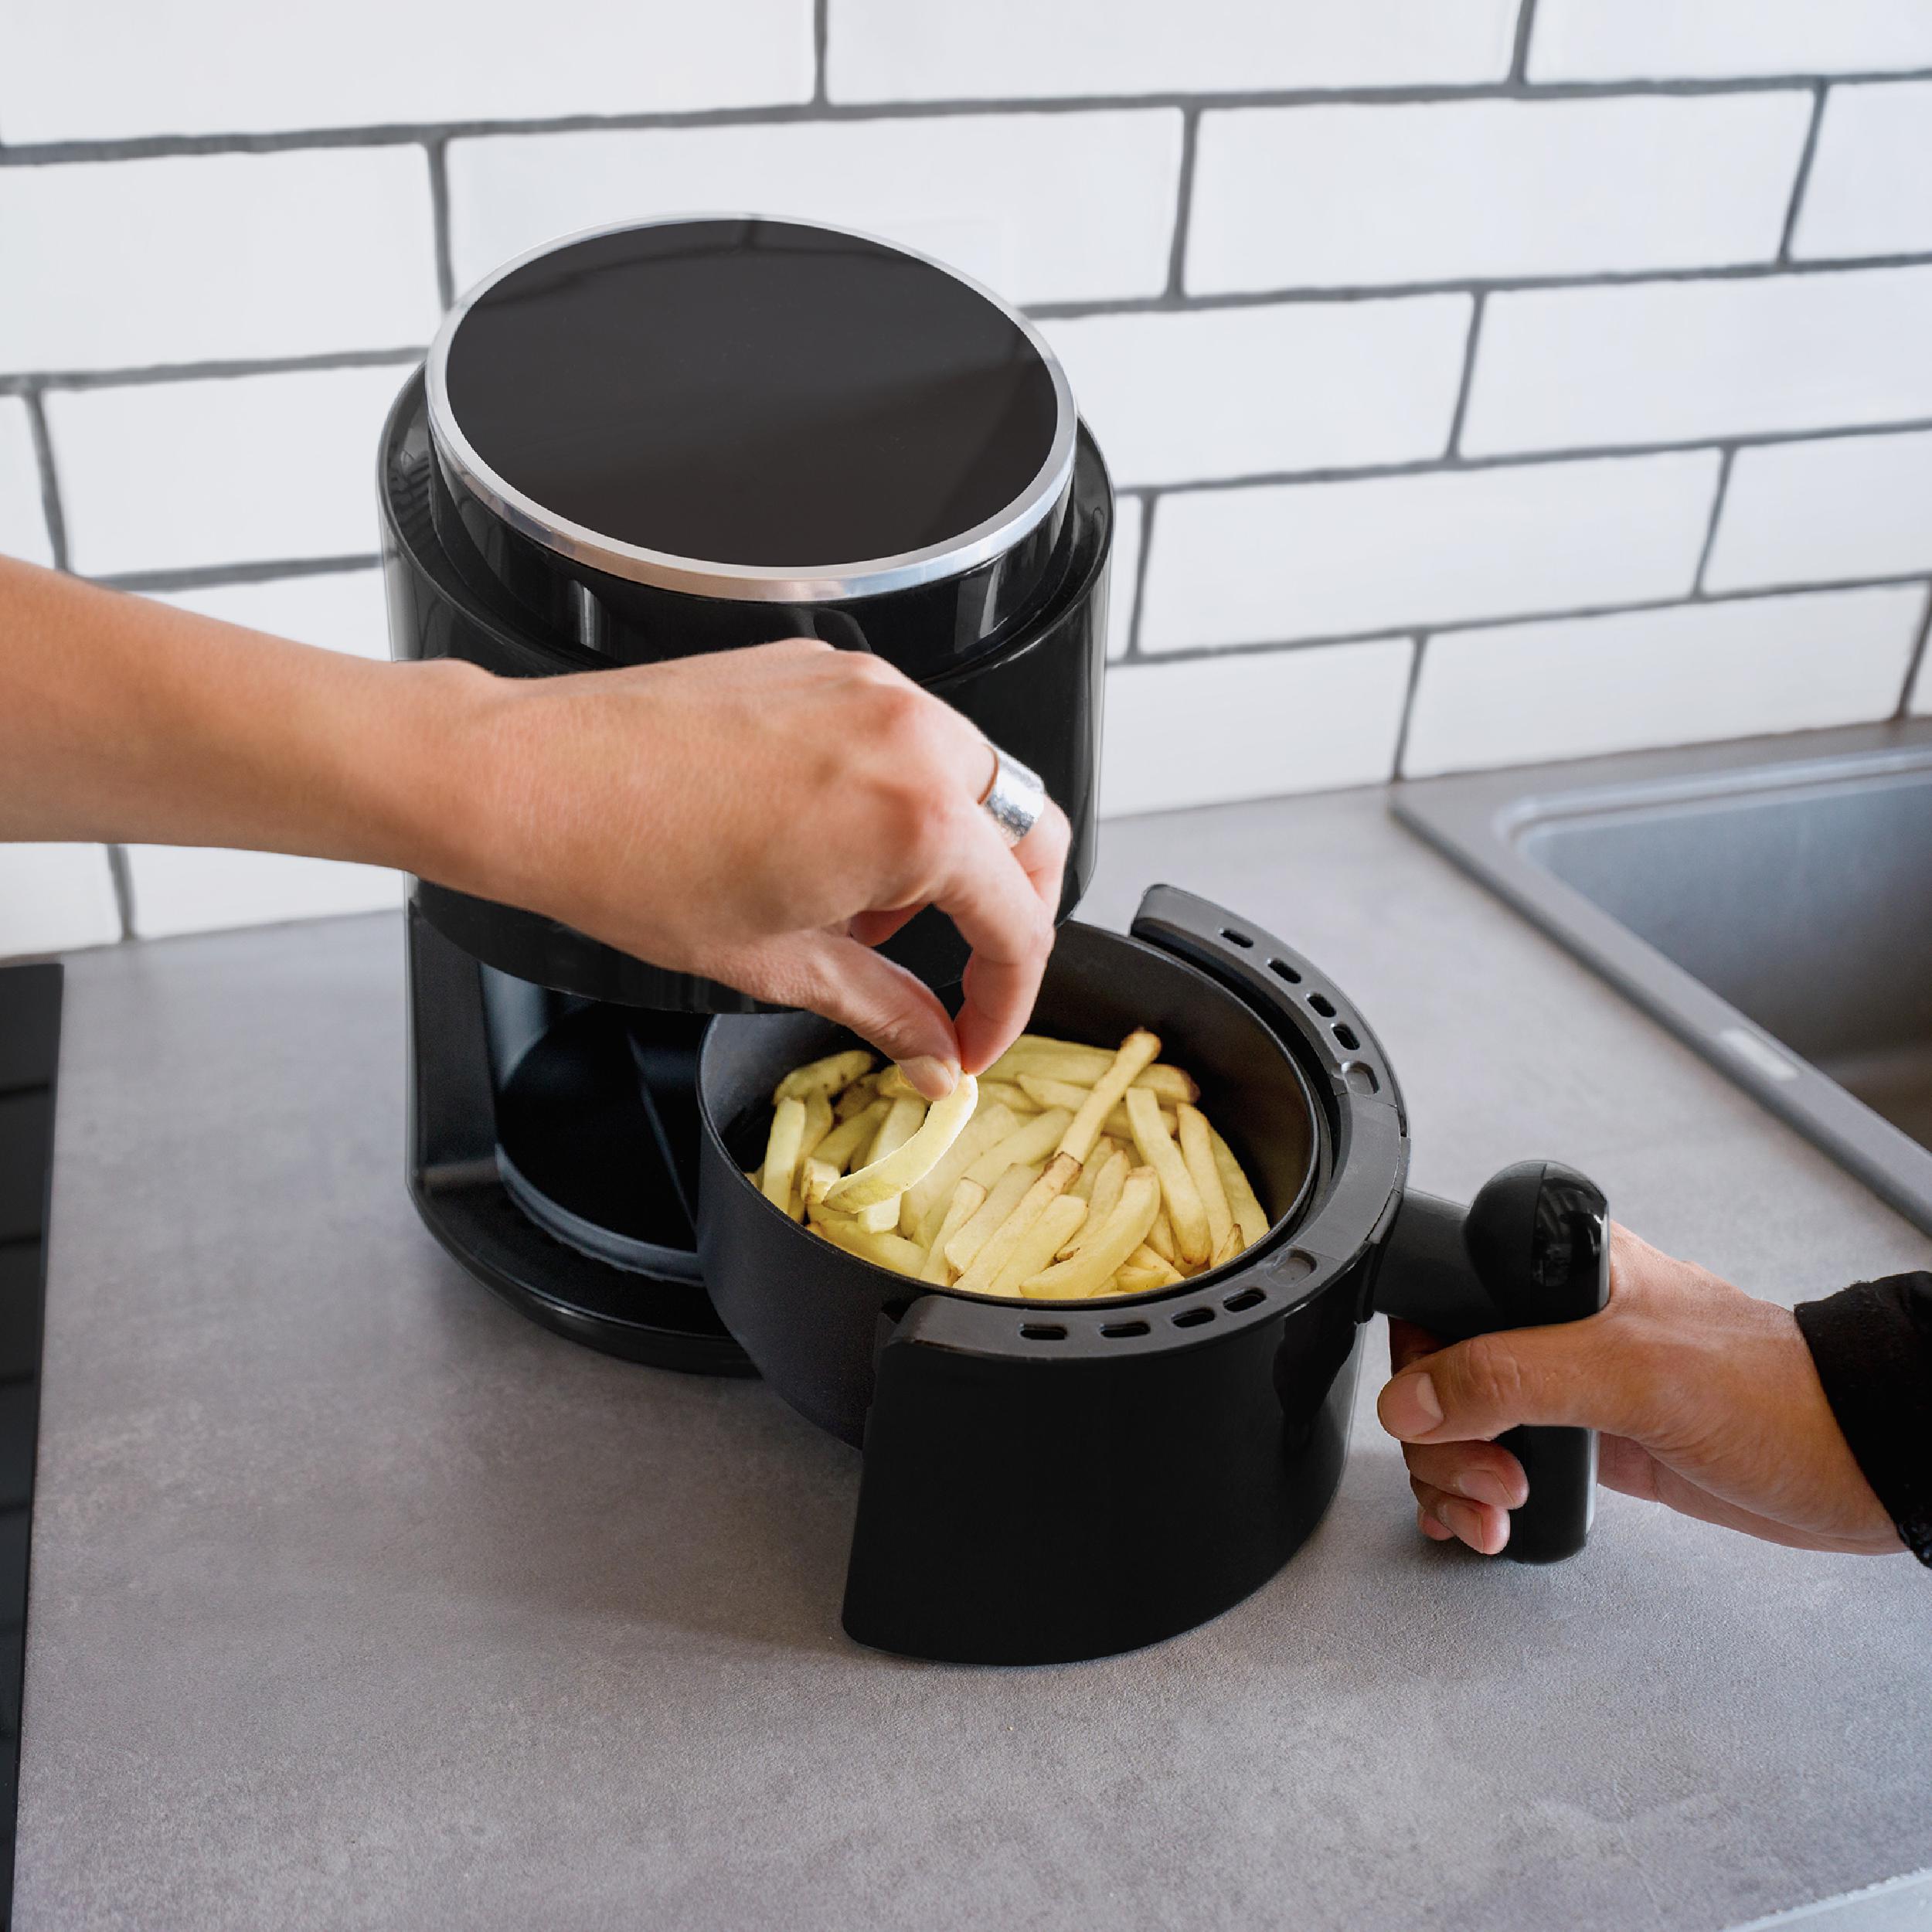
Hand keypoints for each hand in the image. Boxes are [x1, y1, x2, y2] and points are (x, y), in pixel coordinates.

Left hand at [435, 638, 1068, 1094]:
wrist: (533, 782)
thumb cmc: (627, 859)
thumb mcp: (778, 964)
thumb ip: (884, 1011)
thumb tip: (933, 1052)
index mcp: (916, 815)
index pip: (1020, 921)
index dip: (1007, 1000)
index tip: (973, 1037)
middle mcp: (910, 733)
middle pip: (1031, 834)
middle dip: (1009, 917)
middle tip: (963, 977)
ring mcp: (870, 688)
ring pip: (980, 778)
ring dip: (959, 856)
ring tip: (874, 916)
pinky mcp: (827, 668)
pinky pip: (912, 736)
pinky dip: (907, 797)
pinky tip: (838, 849)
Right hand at [1377, 1224, 1900, 1557]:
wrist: (1857, 1466)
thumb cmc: (1776, 1394)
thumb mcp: (1631, 1372)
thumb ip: (1513, 1376)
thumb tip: (1413, 1398)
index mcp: (1561, 1271)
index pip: (1442, 1296)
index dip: (1419, 1360)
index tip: (1433, 1414)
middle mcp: (1555, 1325)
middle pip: (1439, 1375)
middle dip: (1442, 1442)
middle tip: (1490, 1479)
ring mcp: (1569, 1387)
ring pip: (1459, 1427)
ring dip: (1454, 1479)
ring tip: (1495, 1512)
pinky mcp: (1588, 1443)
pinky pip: (1497, 1464)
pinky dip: (1474, 1498)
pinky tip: (1482, 1520)